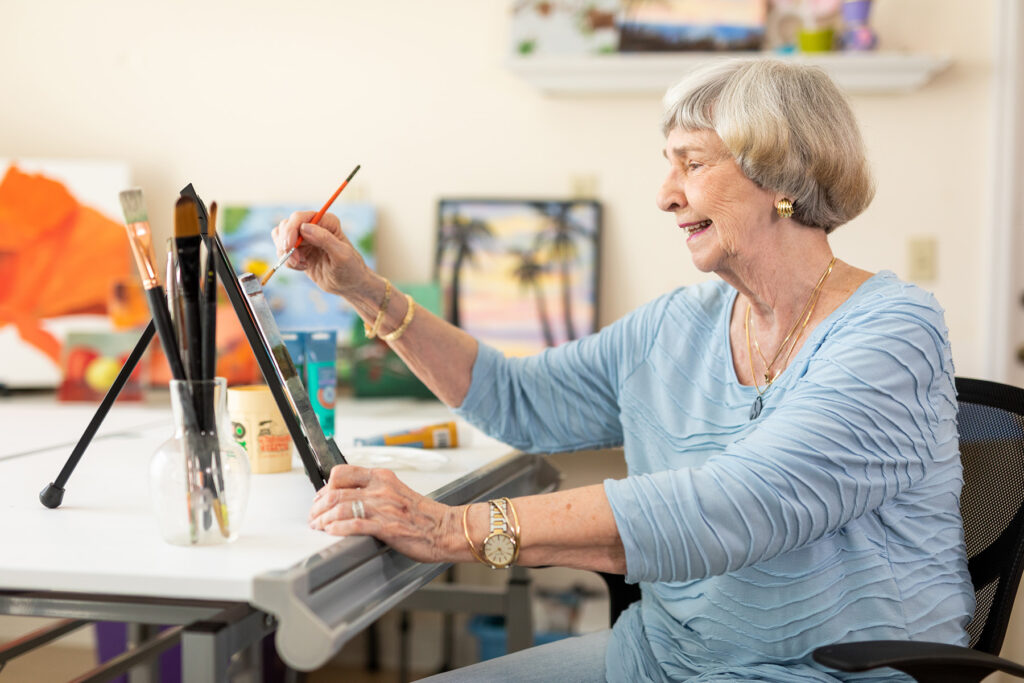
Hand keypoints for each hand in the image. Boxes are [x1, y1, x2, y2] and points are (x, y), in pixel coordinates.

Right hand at [271, 211, 365, 295]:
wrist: (349, 286)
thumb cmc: (351, 269)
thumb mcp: (342, 255)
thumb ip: (324, 239)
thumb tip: (304, 227)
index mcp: (327, 222)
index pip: (300, 217)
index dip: (291, 230)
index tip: (289, 247)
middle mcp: (314, 226)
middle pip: (286, 225)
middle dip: (286, 244)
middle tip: (295, 261)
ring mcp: (305, 238)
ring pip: (280, 237)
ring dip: (285, 253)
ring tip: (301, 264)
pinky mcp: (299, 251)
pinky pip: (282, 250)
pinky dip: (288, 261)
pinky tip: (303, 267)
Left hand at [308, 465, 457, 563]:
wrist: (446, 529)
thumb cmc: (425, 516)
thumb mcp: (397, 492)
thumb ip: (376, 491)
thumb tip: (352, 498)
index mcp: (383, 477)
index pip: (343, 472)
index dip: (324, 486)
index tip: (319, 497)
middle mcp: (381, 489)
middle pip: (336, 491)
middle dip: (317, 506)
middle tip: (313, 516)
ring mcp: (383, 507)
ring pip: (341, 507)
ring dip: (323, 519)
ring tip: (317, 527)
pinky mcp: (387, 527)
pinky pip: (355, 524)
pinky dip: (338, 528)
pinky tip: (331, 532)